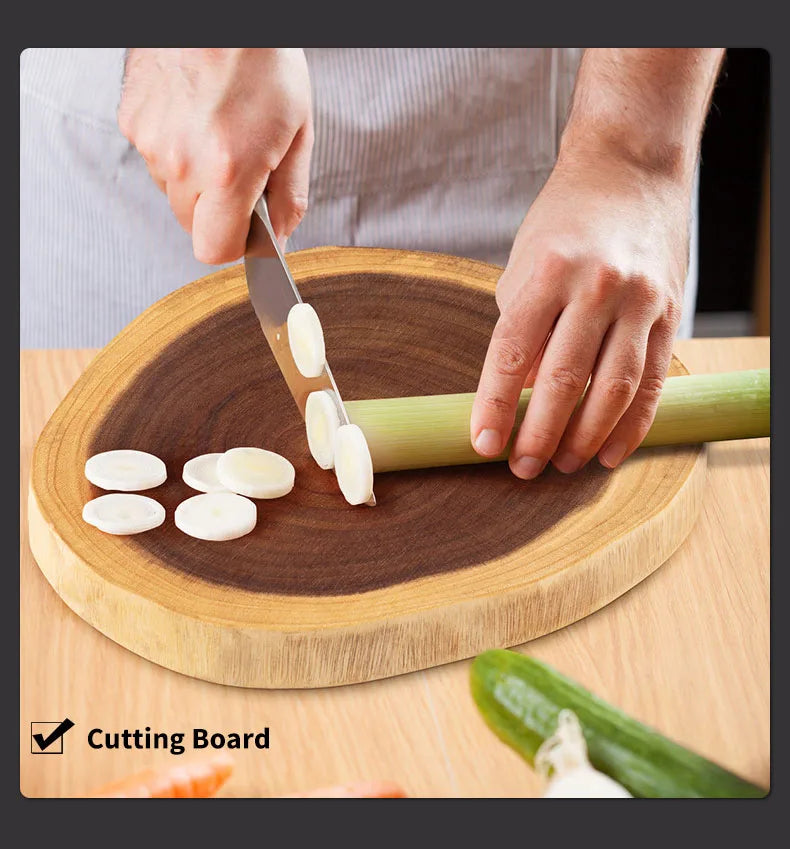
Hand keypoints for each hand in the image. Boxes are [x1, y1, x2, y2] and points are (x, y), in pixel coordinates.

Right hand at [118, 48, 312, 261]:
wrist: (220, 9)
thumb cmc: (264, 60)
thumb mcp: (298, 131)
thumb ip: (290, 195)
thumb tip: (281, 237)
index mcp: (228, 171)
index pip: (214, 249)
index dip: (234, 245)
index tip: (247, 229)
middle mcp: (183, 162)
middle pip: (192, 224)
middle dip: (217, 210)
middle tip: (239, 168)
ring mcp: (151, 141)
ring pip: (173, 191)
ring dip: (195, 177)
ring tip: (217, 132)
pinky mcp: (132, 120)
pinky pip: (154, 158)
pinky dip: (175, 147)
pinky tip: (194, 116)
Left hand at [470, 146, 690, 477]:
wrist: (630, 170)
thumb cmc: (565, 221)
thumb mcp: (525, 265)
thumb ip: (521, 328)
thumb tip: (520, 393)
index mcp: (548, 271)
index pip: (511, 354)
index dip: (495, 406)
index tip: (482, 444)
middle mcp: (596, 286)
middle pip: (563, 380)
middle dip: (539, 434)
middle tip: (522, 469)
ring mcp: (640, 301)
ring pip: (612, 389)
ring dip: (585, 438)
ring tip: (563, 466)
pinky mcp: (671, 313)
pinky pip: (653, 382)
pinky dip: (631, 425)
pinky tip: (608, 452)